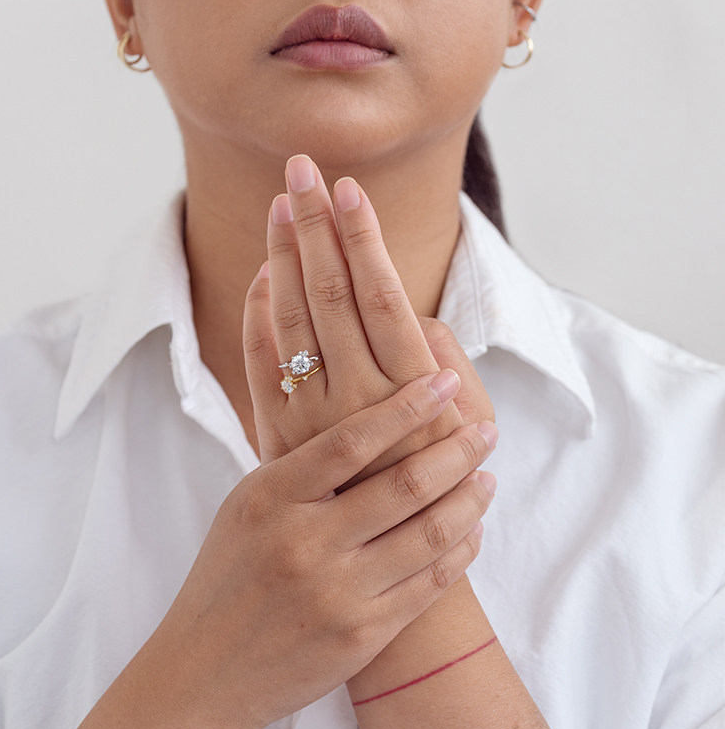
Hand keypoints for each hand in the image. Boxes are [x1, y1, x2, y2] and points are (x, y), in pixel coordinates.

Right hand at [161, 372, 494, 728]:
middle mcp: (306, 543)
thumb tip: (360, 414)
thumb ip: (299, 464)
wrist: (207, 673)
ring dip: (470, 500)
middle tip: (486, 431)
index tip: (444, 381)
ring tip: (487, 478)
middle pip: (405, 484)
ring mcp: (338, 593)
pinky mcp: (363, 634)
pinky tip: (473, 530)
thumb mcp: (246, 505)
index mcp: (271, 498)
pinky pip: (431, 584)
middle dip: (458, 451)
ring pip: (430, 534)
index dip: (406, 406)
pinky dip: (462, 550)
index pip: (351, 440)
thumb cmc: (228, 576)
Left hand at [243, 154, 493, 493]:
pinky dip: (256, 318)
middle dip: (313, 226)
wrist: (390, 560)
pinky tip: (260, 277)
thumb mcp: (472, 427)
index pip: (378, 296)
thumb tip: (411, 316)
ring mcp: (310, 418)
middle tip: (299, 168)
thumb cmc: (447, 484)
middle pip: (327, 294)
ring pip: (290, 321)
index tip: (346, 187)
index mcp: (410, 389)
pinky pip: (258, 367)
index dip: (360, 238)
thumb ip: (447, 362)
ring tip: (279, 205)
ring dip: (282, 258)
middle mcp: (354, 398)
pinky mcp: (279, 436)